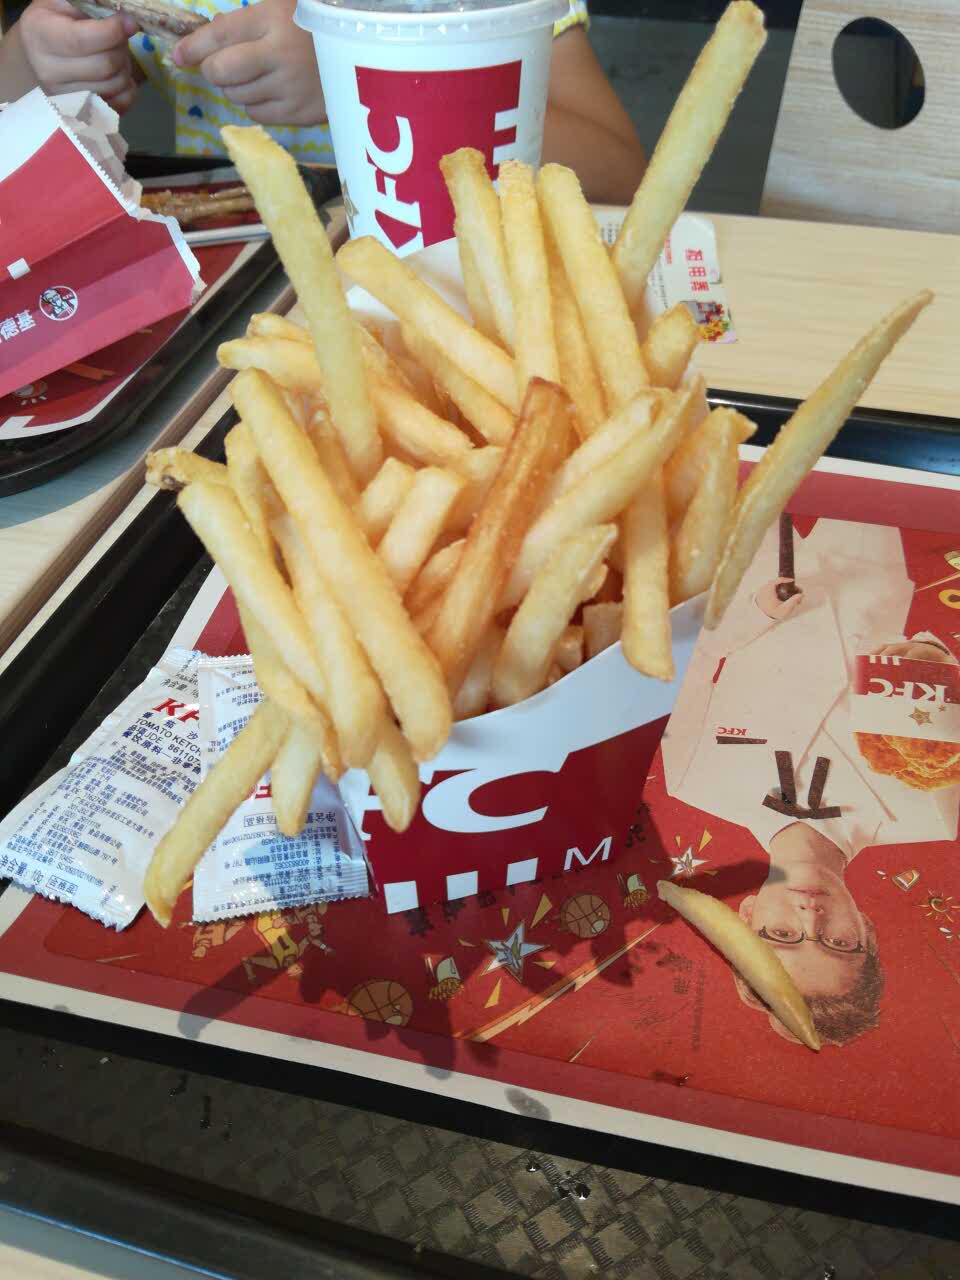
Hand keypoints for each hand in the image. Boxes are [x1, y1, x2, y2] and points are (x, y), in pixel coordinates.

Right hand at [17, 0, 138, 110]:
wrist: (42, 49)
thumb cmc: (58, 20)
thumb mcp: (65, 2)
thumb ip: (92, 7)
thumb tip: (127, 20)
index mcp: (40, 35)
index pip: (82, 40)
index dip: (113, 31)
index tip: (129, 22)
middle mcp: (48, 71)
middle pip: (105, 66)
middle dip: (121, 48)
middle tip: (120, 38)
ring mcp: (65, 97)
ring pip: (114, 85)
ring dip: (124, 67)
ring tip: (115, 54)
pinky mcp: (82, 113)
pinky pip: (119, 105)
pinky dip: (127, 89)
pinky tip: (117, 74)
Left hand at [173, 0, 324, 127]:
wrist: (362, 58)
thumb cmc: (315, 27)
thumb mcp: (282, 7)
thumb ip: (244, 21)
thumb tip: (205, 38)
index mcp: (272, 19)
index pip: (219, 34)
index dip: (193, 47)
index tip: (179, 55)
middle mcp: (277, 54)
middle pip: (220, 71)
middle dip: (212, 70)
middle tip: (220, 67)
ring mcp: (289, 87)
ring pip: (236, 95)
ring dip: (235, 87)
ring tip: (255, 76)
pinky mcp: (298, 113)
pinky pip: (257, 114)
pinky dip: (255, 104)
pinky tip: (269, 92)